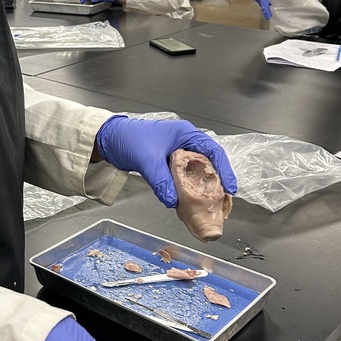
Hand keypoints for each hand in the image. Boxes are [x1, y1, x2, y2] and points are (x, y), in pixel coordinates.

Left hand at [95, 115, 236, 207]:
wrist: (110, 139)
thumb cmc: (129, 139)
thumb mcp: (147, 159)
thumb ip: (161, 180)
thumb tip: (173, 201)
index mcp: (186, 134)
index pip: (214, 151)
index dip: (225, 170)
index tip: (230, 189)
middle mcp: (185, 143)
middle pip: (209, 164)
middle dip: (216, 183)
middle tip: (222, 202)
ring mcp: (177, 154)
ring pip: (197, 173)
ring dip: (201, 188)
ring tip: (208, 205)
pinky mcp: (168, 164)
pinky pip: (184, 178)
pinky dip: (187, 190)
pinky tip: (188, 203)